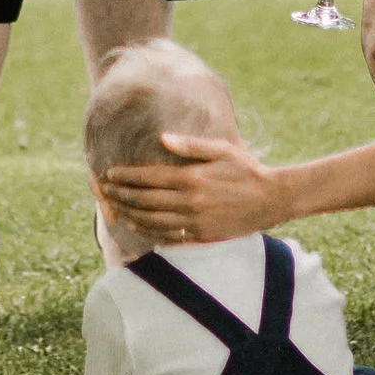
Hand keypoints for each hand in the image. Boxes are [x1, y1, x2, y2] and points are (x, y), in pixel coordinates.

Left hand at [98, 131, 278, 245]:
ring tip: (114, 207)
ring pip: (152, 220)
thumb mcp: (221, 150)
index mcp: (192, 178)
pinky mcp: (201, 235)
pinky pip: (168, 236)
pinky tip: (137, 225)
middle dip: (121, 194)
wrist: (271, 199)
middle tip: (104, 190)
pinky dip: (148, 231)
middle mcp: (190, 202)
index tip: (109, 173)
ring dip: (129, 213)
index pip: (149, 178)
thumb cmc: (246, 170)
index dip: (126, 176)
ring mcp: (195, 221)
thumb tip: (163, 138)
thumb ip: (191, 145)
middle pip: (145, 200)